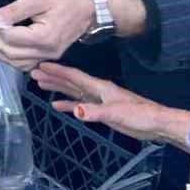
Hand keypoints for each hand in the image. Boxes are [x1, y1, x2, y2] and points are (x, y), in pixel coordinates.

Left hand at [0, 0, 93, 70]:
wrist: (89, 8)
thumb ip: (14, 10)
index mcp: (45, 37)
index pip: (10, 38)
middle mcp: (47, 53)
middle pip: (10, 54)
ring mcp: (48, 58)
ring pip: (15, 63)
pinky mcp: (48, 58)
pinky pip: (24, 64)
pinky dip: (10, 56)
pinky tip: (4, 42)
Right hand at [30, 63, 189, 149]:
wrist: (156, 124)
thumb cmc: (139, 115)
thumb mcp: (116, 113)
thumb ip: (95, 112)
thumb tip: (75, 110)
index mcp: (99, 87)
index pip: (74, 76)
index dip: (57, 71)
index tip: (40, 65)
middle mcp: (97, 90)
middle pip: (71, 81)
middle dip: (53, 77)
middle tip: (33, 72)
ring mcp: (99, 100)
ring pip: (74, 91)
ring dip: (58, 88)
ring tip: (41, 84)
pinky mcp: (102, 110)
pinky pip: (80, 104)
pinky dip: (69, 104)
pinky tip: (58, 106)